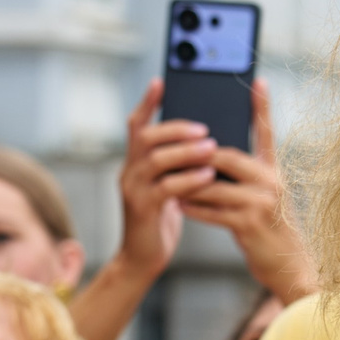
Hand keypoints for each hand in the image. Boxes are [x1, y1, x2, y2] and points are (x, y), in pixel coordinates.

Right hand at [108, 81, 220, 282]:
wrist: (142, 259)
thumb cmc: (160, 220)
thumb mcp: (167, 186)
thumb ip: (176, 165)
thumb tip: (205, 140)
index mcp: (135, 162)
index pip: (137, 125)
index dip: (148, 102)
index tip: (161, 81)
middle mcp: (129, 171)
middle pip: (146, 137)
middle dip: (176, 128)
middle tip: (204, 129)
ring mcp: (132, 190)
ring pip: (155, 160)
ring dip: (186, 152)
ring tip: (211, 149)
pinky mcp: (142, 210)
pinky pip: (165, 188)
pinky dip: (188, 179)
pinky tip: (207, 177)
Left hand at [176, 82, 316, 300]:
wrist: (288, 265)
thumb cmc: (270, 228)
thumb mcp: (265, 197)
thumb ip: (245, 176)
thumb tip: (211, 158)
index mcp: (273, 171)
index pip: (267, 132)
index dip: (262, 106)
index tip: (257, 80)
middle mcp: (270, 182)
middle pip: (226, 156)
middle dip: (198, 156)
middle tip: (174, 152)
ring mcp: (261, 203)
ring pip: (214, 185)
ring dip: (190, 185)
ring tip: (171, 182)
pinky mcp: (249, 224)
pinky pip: (213, 210)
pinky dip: (194, 207)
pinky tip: (180, 204)